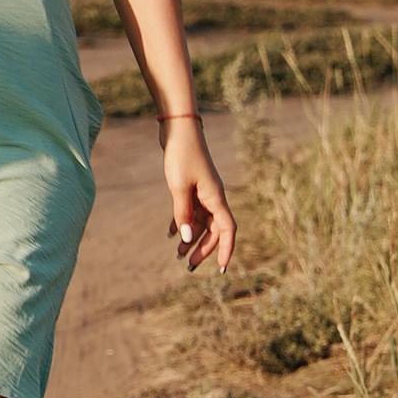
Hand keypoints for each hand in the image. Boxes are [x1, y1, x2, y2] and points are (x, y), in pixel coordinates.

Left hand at [161, 117, 235, 272]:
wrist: (178, 128)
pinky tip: (169, 233)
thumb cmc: (181, 155)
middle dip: (202, 249)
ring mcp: (203, 191)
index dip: (226, 250)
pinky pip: (190, 210)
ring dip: (190, 237)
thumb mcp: (179, 187)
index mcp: (216, 198)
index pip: (227, 230)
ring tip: (177, 254)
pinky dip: (181, 222)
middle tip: (187, 265)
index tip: (221, 268)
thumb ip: (183, 213)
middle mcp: (213, 196)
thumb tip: (187, 239)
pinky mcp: (192, 185)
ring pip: (200, 222)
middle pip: (213, 230)